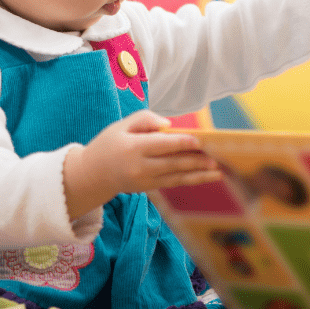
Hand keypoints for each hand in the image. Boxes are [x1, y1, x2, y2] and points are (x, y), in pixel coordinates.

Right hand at [62, 110, 221, 219]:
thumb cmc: (109, 144)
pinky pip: (173, 184)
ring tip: (218, 171)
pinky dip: (190, 181)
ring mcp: (145, 181)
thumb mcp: (121, 125)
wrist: (91, 175)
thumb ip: (145, 119)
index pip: (162, 145)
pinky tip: (204, 177)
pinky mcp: (148, 189)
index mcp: (133, 147)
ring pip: (177, 177)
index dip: (182, 143)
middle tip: (216, 158)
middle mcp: (140, 166)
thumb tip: (168, 125)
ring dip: (198, 174)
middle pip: (173, 163)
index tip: (200, 141)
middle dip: (196, 161)